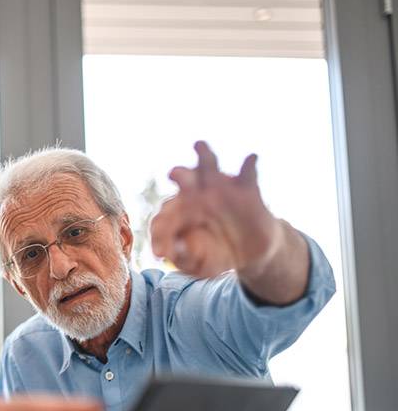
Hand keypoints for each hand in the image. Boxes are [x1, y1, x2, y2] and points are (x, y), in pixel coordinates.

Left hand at [150, 141, 283, 278]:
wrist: (250, 252)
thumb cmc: (218, 255)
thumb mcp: (201, 265)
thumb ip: (187, 261)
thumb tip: (170, 256)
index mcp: (179, 213)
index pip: (165, 217)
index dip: (161, 234)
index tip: (161, 253)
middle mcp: (196, 194)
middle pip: (183, 179)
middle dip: (178, 175)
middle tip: (174, 174)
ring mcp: (221, 189)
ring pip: (210, 167)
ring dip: (204, 156)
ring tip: (199, 145)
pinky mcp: (247, 191)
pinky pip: (248, 173)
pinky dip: (249, 164)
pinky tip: (251, 158)